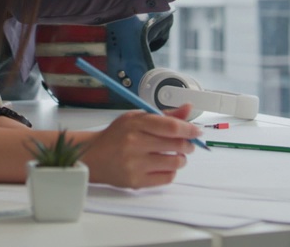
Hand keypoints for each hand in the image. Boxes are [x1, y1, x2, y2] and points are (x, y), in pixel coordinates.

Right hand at [78, 104, 198, 187]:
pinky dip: (171, 171)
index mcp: (135, 124)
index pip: (171, 126)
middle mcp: (134, 143)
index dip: (189, 129)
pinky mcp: (136, 181)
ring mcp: (135, 164)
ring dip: (180, 159)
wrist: (93, 156)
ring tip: (175, 155)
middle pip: (176, 144)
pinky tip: (164, 166)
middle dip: (187, 144)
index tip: (197, 131)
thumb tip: (188, 109)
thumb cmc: (116, 136)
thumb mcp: (135, 118)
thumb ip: (163, 115)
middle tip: (186, 144)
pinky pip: (167, 178)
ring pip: (175, 162)